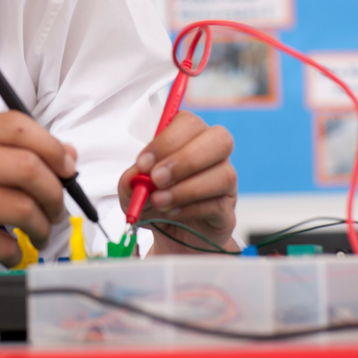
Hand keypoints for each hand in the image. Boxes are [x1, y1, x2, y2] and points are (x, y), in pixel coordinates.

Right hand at [0, 111, 75, 278]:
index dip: (52, 146)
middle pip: (26, 165)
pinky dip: (15, 252)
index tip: (68, 168)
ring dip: (40, 226)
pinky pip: (3, 242)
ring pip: (21, 205)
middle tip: (56, 209)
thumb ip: (3, 154)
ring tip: (36, 233)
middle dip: (55, 192)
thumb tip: (66, 155)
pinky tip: (6, 252)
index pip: (16, 125)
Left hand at [117, 111, 236, 253]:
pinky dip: (191, 209)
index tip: (143, 164)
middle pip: (218, 139)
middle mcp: (212, 153)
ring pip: (223, 174)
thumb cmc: (156, 201)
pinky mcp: (228, 209)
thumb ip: (130, 181)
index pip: (188, 123)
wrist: (170, 234)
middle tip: (157, 178)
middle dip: (185, 159)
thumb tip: (134, 176)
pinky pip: (218, 204)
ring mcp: (225, 180)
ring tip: (159, 201)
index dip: (166, 142)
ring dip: (186, 189)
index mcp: (189, 136)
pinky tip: (172, 213)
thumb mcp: (133, 191)